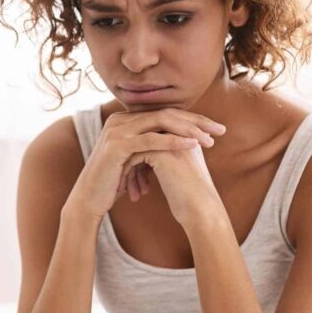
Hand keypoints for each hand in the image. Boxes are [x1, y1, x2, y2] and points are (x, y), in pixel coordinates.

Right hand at [63, 107, 225, 219]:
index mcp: (124, 120)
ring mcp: (117, 131)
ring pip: (160, 123)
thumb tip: (179, 141)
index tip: (215, 129)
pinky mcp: (117, 145)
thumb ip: (150, 146)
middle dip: (196, 121)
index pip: (164, 113)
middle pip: (165, 114)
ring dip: (188, 130)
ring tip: (210, 140)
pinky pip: (151, 139)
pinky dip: (173, 141)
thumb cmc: (113, 182)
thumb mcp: (135, 160)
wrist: (90, 199)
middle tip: (221, 130)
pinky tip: (192, 146)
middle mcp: (119, 120)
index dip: (192, 119)